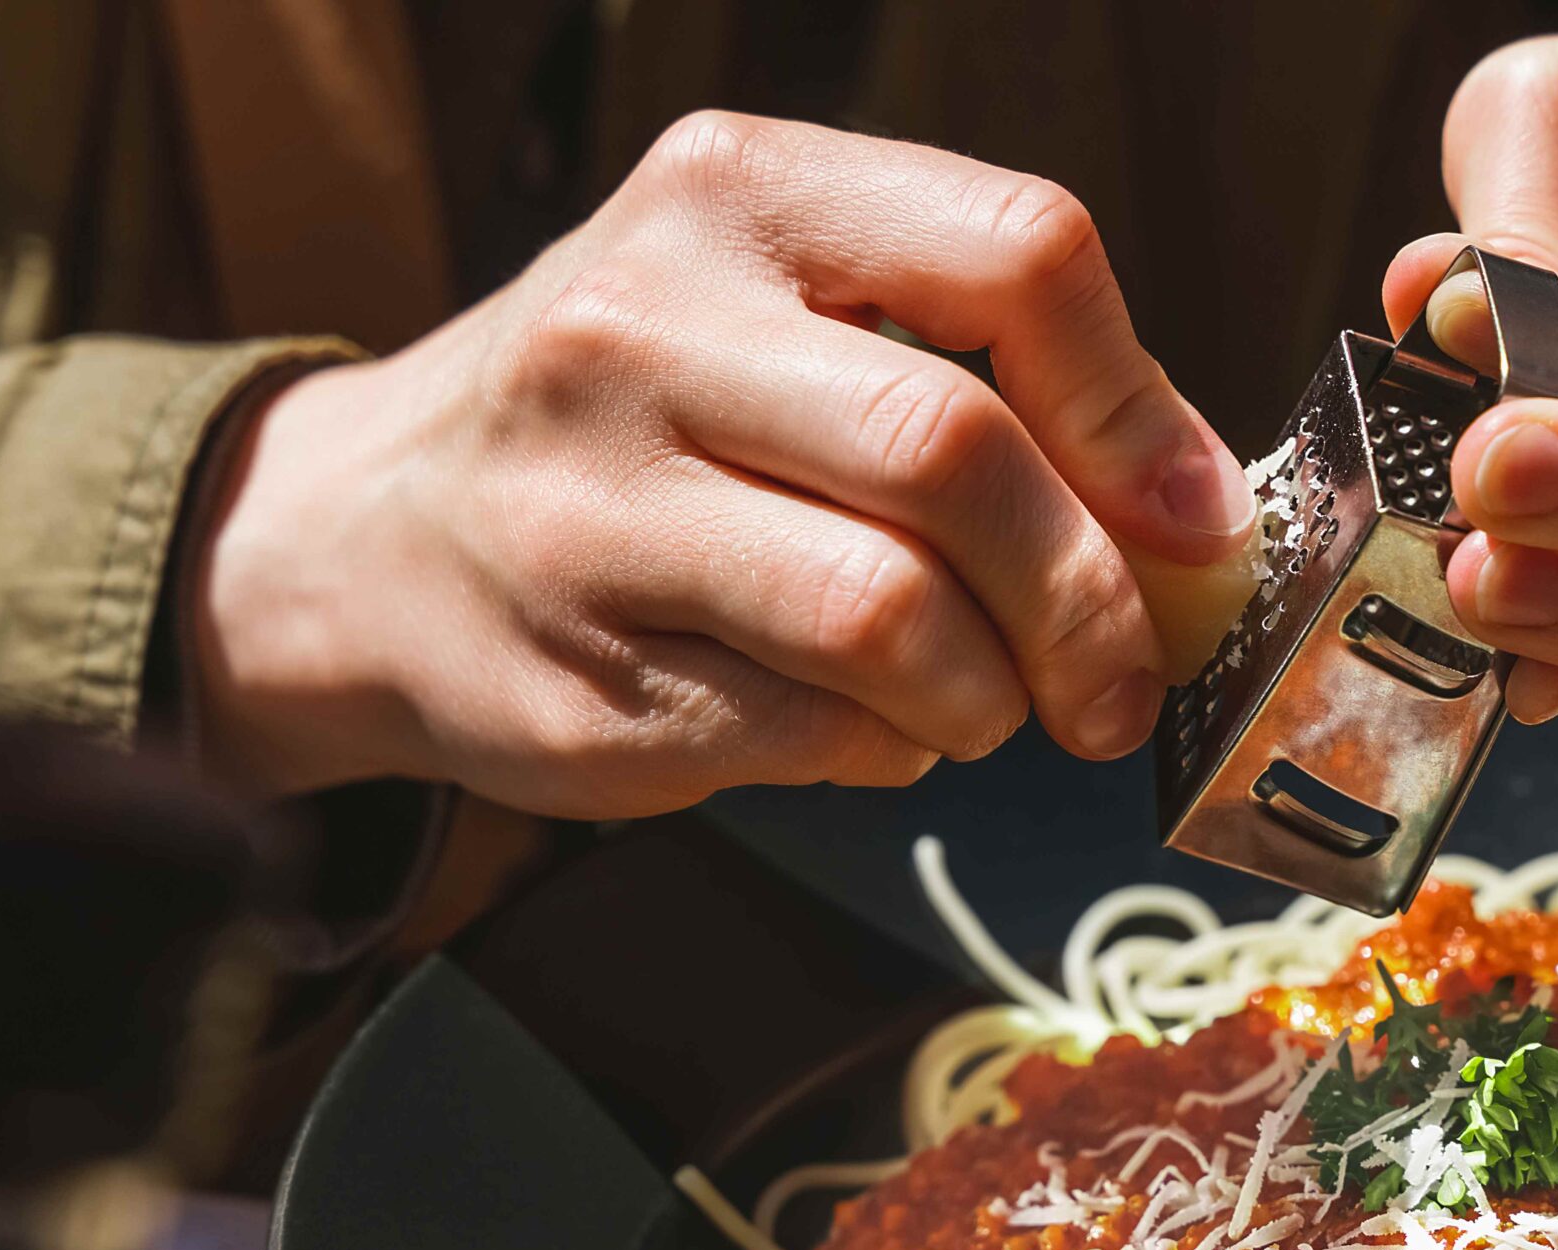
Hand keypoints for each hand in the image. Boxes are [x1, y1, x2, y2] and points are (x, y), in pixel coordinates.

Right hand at [188, 115, 1254, 814]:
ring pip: (889, 617)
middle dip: (1086, 596)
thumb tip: (1190, 514)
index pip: (1014, 253)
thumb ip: (973, 369)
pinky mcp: (575, 671)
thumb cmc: (636, 419)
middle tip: (1123, 679)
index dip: (1138, 405)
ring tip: (987, 700)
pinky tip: (869, 723)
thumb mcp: (775, 310)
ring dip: (991, 690)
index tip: (1193, 523)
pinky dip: (890, 747)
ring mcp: (589, 506)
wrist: (364, 536)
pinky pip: (814, 733)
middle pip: (955, 456)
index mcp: (738, 195)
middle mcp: (643, 324)